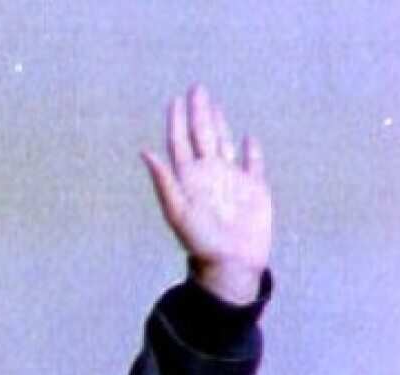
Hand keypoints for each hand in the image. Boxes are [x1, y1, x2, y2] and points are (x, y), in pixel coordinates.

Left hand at [142, 85, 272, 304]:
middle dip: (198, 112)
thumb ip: (164, 180)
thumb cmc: (200, 240)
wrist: (231, 262)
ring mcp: (232, 179)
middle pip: (202, 136)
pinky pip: (253, 164)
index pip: (180, 142)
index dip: (177, 120)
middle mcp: (209, 174)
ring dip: (219, 124)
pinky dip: (251, 151)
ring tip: (213, 106)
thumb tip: (145, 152)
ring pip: (224, 144)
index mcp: (190, 177)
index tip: (175, 99)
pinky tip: (248, 138)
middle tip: (196, 87)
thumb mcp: (177, 210)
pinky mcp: (254, 188)